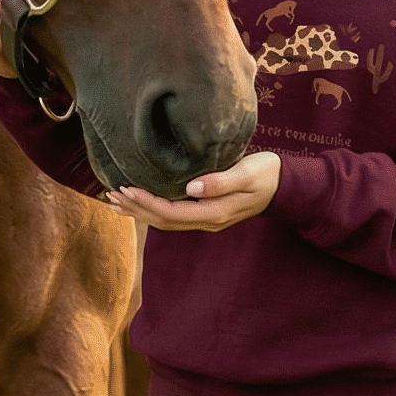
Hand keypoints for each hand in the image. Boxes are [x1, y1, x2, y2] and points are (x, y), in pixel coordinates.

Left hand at [109, 151, 279, 230]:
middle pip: (162, 221)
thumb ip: (221, 181)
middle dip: (135, 208)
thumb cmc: (267, 174)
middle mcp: (206, 220)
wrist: (284, 186)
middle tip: (110, 194)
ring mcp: (205, 219)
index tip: (126, 188)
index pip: (171, 212)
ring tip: (114, 202)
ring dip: (139, 212)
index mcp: (214, 212)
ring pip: (164, 221)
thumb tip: (192, 188)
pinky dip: (150, 210)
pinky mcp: (204, 212)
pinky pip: (172, 216)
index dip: (146, 203)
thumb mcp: (248, 174)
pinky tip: (137, 204)